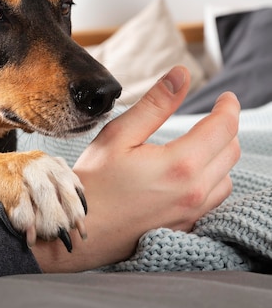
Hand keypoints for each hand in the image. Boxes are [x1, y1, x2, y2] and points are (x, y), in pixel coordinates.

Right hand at [32, 66, 240, 271]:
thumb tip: (182, 75)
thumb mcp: (118, 135)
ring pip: (226, 178)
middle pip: (231, 151)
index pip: (223, 128)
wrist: (78, 232)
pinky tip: (190, 174)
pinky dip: (211, 181)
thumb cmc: (93, 182)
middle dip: (226, 129)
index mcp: (180, 164)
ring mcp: (191, 213)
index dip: (228, 107)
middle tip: (213, 116)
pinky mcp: (185, 227)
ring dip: (220, 157)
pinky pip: (213, 200)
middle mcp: (194, 191)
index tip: (226, 97)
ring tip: (201, 145)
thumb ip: (155, 104)